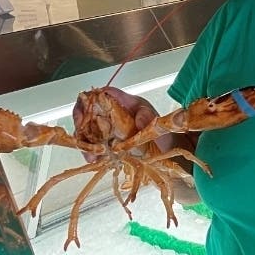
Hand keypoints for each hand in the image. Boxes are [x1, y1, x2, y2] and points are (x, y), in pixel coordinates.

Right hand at [71, 87, 199, 203]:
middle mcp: (115, 113)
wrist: (173, 153)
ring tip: (91, 157)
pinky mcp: (111, 143)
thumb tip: (139, 119)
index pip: (101, 94)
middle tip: (84, 142)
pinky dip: (91, 152)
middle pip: (89, 112)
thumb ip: (150, 119)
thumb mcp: (160, 124)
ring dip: (85, 142)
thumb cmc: (166, 133)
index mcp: (126, 103)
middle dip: (81, 126)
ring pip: (89, 130)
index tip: (84, 117)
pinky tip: (95, 160)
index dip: (88, 102)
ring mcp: (112, 128)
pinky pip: (95, 144)